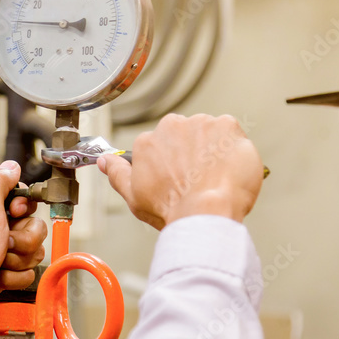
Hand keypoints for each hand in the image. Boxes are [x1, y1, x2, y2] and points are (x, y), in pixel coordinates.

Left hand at [0, 161, 46, 338]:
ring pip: (34, 251)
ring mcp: (0, 251)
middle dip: (24, 241)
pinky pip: (27, 273)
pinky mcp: (4, 272)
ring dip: (18, 262)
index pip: (24, 199)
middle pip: (34, 227)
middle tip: (4, 245)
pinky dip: (14, 279)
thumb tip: (11, 165)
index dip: (24, 211)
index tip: (13, 217)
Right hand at [97, 114, 262, 230]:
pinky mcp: (227, 127)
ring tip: (215, 176)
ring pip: (209, 132)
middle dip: (192, 151)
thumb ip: (117, 173)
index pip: (161, 144)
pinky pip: (232, 132)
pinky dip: (233, 148)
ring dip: (213, 149)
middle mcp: (172, 127)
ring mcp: (201, 124)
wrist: (206, 214)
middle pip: (185, 134)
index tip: (179, 175)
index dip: (172, 162)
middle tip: (198, 177)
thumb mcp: (133, 195)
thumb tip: (105, 161)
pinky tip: (229, 168)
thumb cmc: (172, 208)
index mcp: (148, 141)